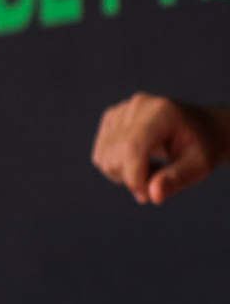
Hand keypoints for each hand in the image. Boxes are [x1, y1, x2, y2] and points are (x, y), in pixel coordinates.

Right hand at [92, 93, 228, 204]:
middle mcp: (137, 106)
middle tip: (160, 180)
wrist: (202, 129)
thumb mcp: (200, 166)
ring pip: (104, 158)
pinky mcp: (111, 118)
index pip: (132, 148)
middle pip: (115, 155)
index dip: (133, 177)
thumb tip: (152, 196)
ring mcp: (121, 110)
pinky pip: (100, 154)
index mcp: (163, 112)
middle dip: (133, 178)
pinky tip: (139, 161)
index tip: (147, 197)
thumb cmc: (203, 147)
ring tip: (152, 168)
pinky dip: (116, 167)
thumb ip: (177, 179)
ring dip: (124, 174)